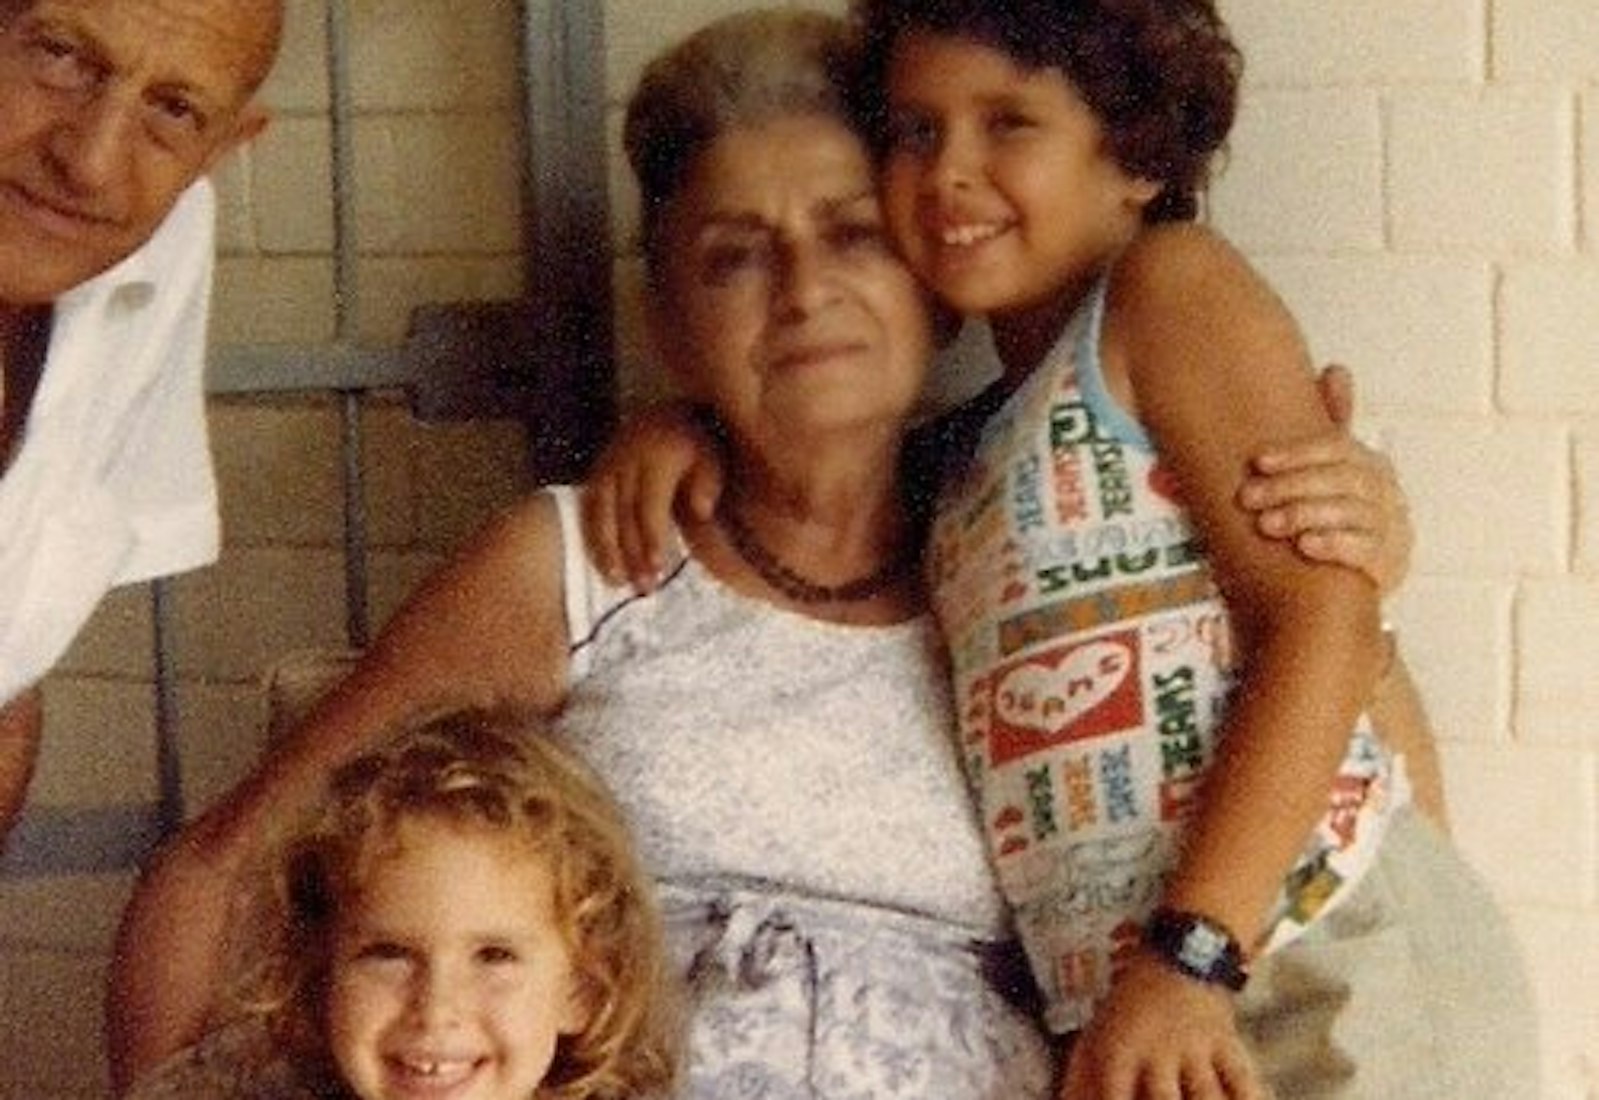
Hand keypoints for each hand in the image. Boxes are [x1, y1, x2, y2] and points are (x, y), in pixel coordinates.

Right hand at [579, 403, 724, 590]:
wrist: (668, 415)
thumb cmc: (697, 444)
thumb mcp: (712, 458)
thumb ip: (708, 484)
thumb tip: (702, 511)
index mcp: (656, 456)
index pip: (649, 504)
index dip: (652, 538)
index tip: (658, 568)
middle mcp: (625, 460)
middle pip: (624, 514)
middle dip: (632, 553)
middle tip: (645, 588)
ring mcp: (605, 467)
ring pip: (600, 515)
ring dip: (607, 551)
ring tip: (618, 583)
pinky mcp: (595, 475)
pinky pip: (588, 511)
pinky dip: (594, 540)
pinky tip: (605, 567)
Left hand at [1060, 956, 1263, 1099]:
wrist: (1181, 955)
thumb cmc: (1132, 1004)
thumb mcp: (1100, 1032)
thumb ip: (1082, 1077)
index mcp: (1120, 1048)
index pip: (1113, 1095)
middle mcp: (1158, 1050)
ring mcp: (1195, 1049)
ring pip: (1207, 1096)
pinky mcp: (1226, 1047)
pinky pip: (1244, 1084)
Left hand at [1237, 365, 1412, 593]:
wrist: (1343, 587)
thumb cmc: (1332, 519)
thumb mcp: (1330, 472)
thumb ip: (1332, 426)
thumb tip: (1337, 369)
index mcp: (1371, 465)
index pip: (1337, 449)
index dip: (1296, 453)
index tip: (1257, 462)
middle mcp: (1387, 493)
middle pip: (1341, 480)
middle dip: (1290, 486)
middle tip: (1248, 497)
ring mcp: (1392, 529)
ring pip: (1351, 512)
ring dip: (1304, 514)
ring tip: (1267, 523)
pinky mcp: (1389, 564)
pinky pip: (1365, 550)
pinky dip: (1334, 544)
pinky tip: (1305, 545)